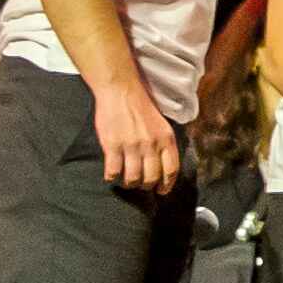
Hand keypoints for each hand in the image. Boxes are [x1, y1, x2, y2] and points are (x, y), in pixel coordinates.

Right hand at [89, 75, 187, 193]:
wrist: (121, 91)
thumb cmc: (141, 107)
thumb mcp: (161, 124)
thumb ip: (163, 143)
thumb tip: (163, 166)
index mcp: (166, 138)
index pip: (171, 169)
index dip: (167, 185)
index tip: (161, 191)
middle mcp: (151, 144)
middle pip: (152, 177)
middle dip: (146, 186)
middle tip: (141, 185)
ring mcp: (131, 145)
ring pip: (133, 178)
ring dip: (129, 183)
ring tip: (126, 180)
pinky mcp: (113, 145)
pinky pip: (113, 171)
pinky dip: (112, 177)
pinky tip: (111, 174)